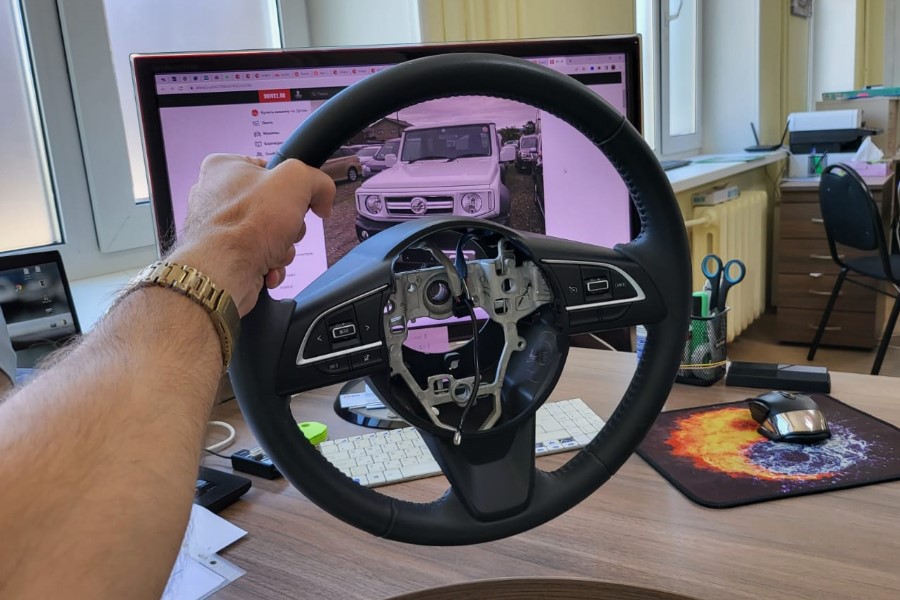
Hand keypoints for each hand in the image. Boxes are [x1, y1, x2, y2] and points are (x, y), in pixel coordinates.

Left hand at [170, 154, 334, 315]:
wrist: (224, 272)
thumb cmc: (249, 222)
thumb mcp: (296, 180)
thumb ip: (318, 181)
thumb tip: (323, 201)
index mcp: (224, 167)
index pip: (270, 168)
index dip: (291, 185)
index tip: (300, 198)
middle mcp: (217, 195)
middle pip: (275, 205)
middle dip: (290, 223)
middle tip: (285, 227)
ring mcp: (220, 228)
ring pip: (271, 234)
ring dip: (283, 247)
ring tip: (274, 250)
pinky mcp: (225, 255)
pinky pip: (260, 255)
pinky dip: (270, 264)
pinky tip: (267, 266)